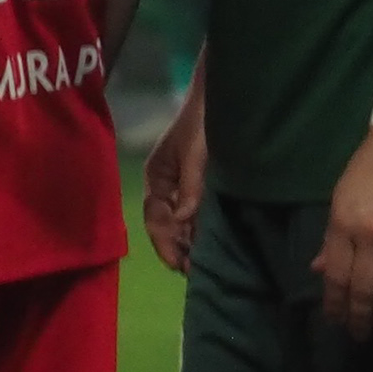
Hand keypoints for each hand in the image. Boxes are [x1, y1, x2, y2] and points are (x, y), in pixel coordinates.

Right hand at [142, 89, 205, 271]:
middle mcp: (163, 184)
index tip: (179, 265)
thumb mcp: (196, 154)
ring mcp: (179, 185)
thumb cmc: (202, 122)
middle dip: (175, 248)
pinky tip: (207, 243)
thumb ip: (190, 186)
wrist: (218, 99)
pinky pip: (191, 214)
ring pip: (177, 222)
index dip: (164, 243)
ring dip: (187, 242)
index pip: (154, 217)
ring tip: (201, 264)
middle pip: (163, 224)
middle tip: (193, 272)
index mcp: (156, 176)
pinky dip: (197, 230)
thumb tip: (183, 220)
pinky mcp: (196, 184)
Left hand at [314, 126, 372, 336]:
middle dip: (360, 316)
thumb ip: (331, 240)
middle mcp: (370, 235)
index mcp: (342, 226)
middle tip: (360, 335)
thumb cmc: (364, 173)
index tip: (335, 321)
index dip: (336, 303)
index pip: (338, 276)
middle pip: (364, 287)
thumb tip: (320, 272)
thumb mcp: (338, 202)